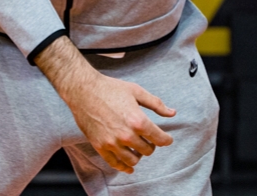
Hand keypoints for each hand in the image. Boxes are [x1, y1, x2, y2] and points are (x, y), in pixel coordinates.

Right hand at [34, 37, 175, 172]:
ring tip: (138, 149)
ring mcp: (112, 142)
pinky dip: (124, 167)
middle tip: (149, 139)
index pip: (160, 139)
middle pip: (148, 150)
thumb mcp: (137, 91)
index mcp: (138, 121)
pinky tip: (129, 167)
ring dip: (139, 155)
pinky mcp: (100, 146)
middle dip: (151, 145)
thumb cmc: (110, 88)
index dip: (166, 140)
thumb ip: (156, 104)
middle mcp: (126, 135)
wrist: (84, 90)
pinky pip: (115, 163)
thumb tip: (172, 113)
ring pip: (133, 160)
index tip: (167, 139)